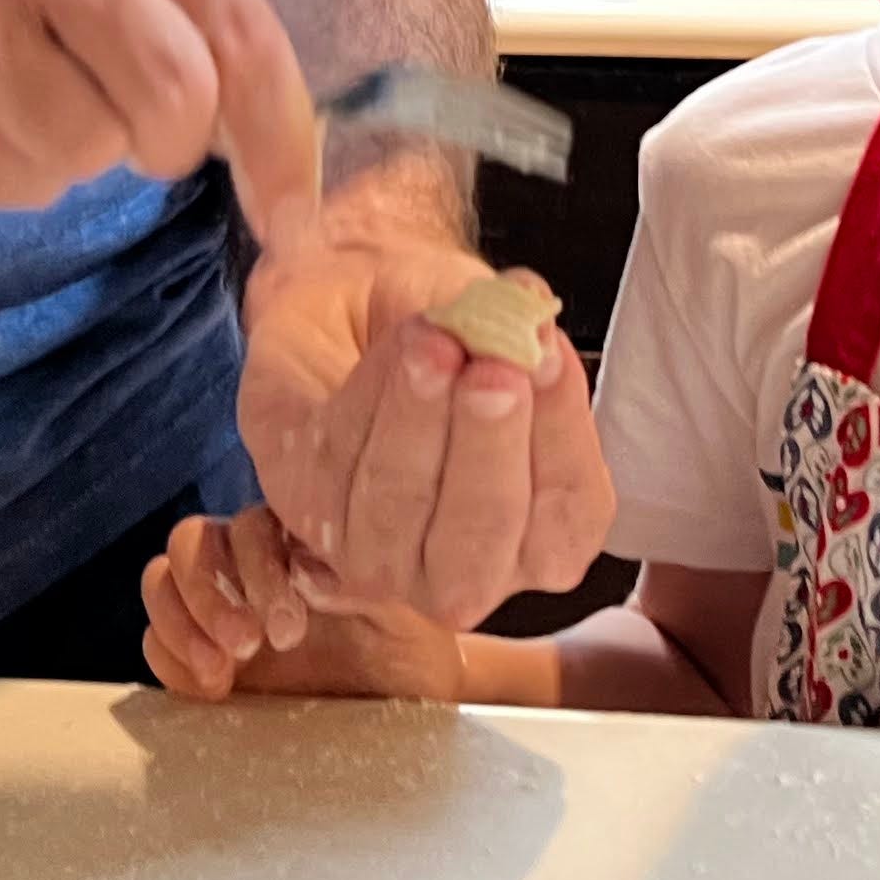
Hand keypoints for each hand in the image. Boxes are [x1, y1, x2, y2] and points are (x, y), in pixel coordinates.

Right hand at [0, 0, 317, 221]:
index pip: (241, 30)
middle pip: (176, 95)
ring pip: (90, 151)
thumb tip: (285, 153)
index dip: (280, 139)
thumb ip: (200, 17)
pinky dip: (14, 170)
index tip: (294, 218)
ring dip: (77, 152)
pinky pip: (14, 183)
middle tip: (131, 130)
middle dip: (168, 142)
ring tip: (26, 90)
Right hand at [141, 505, 467, 702]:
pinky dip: (170, 660)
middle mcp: (251, 564)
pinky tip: (213, 689)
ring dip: (179, 623)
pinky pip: (157, 641)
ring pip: (163, 582)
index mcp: (295, 538)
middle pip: (192, 544)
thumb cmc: (412, 642)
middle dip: (208, 595)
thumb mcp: (407, 612)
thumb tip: (311, 575)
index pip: (247, 526)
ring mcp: (221, 608)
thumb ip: (365, 582)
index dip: (256, 573)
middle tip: (246, 647)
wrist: (407, 698)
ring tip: (220, 674)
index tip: (289, 631)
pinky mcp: (204, 656)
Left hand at [235, 218, 611, 631]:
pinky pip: (337, 460)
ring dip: (419, 418)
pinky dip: (369, 395)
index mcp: (543, 539)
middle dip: (488, 447)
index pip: (570, 511)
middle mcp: (466, 569)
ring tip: (434, 343)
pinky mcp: (309, 513)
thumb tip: (526, 310)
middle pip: (483, 529)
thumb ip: (518, 325)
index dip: (560, 434)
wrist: (358, 313)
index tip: (546, 356)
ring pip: (400, 499)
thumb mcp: (498, 321)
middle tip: (494, 370)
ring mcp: (382, 555)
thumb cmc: (451, 336)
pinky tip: (394, 346)